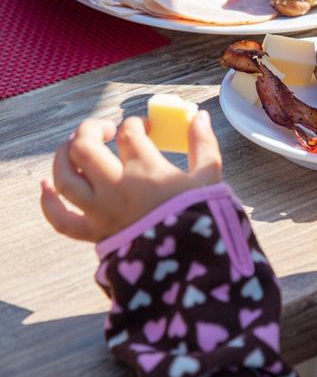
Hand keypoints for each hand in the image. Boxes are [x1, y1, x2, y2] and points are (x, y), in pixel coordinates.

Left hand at [40, 112, 221, 242]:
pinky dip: (49, 203)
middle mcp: (115, 186)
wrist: (193, 260)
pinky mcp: (95, 233)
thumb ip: (203, 143)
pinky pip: (61, 220)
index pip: (129, 133)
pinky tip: (45, 187)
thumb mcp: (210, 176)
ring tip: (75, 146)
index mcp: (145, 169)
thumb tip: (199, 116)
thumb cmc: (204, 217)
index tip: (146, 129)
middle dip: (92, 129)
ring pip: (65, 176)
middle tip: (107, 129)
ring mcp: (100, 210)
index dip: (136, 124)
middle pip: (85, 146)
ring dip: (65, 155)